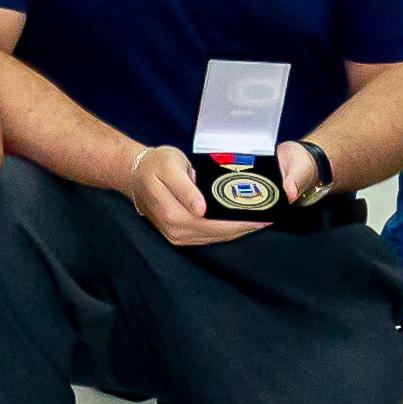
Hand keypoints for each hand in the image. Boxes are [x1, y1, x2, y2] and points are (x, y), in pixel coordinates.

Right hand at [126, 140, 258, 247]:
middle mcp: (176, 231)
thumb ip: (185, 189)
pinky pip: (207, 236)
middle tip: (268, 217)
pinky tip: (239, 223)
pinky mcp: (179, 235)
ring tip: (259, 221)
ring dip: (237, 231)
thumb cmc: (155, 165)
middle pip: (218, 234)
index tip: (262, 215)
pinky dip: (225, 231)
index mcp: (174, 215)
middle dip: (244, 227)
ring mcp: (177, 236)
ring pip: (215, 238)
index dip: (241, 221)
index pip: (216, 223)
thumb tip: (201, 210)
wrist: (134, 173)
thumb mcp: (170, 168)